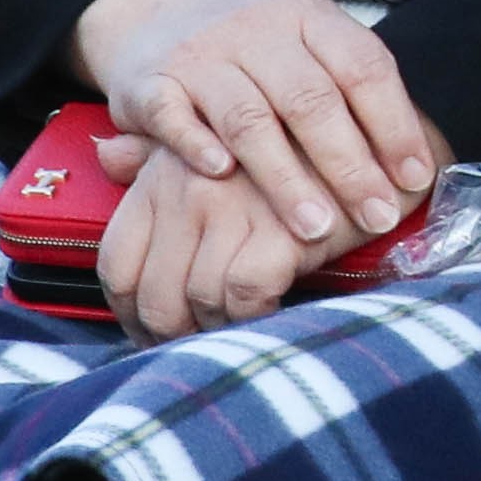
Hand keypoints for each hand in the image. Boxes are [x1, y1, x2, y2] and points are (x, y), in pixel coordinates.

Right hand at [71, 0, 438, 253]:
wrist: (159, 12)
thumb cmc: (257, 50)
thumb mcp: (309, 49)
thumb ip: (351, 95)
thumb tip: (417, 169)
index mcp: (311, 19)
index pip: (363, 68)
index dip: (395, 125)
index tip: (416, 179)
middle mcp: (259, 30)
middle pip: (311, 100)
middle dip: (350, 166)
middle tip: (377, 217)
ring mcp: (203, 55)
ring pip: (249, 119)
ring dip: (285, 178)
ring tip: (316, 228)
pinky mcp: (150, 82)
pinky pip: (174, 117)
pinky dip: (197, 147)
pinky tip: (222, 177)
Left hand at [100, 152, 321, 339]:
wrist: (372, 141)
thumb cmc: (292, 146)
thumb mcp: (213, 134)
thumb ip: (154, 152)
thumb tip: (109, 155)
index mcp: (162, 172)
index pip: (117, 262)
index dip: (127, 311)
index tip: (148, 330)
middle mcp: (190, 188)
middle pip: (153, 293)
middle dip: (170, 334)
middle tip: (192, 346)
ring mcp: (234, 208)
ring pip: (198, 300)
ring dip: (217, 328)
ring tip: (235, 328)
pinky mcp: (279, 228)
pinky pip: (244, 296)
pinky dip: (252, 316)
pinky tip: (268, 309)